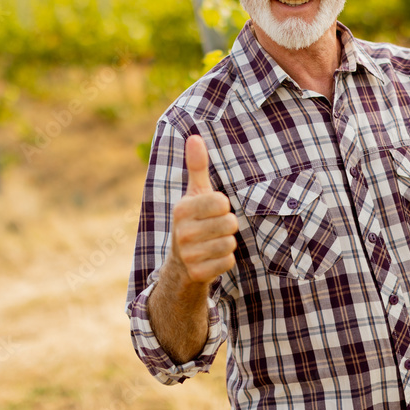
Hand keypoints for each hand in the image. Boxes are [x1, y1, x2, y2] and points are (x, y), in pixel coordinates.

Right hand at [169, 135, 237, 285]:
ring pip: (230, 244)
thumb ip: (197, 166)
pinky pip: (228, 262)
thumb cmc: (193, 220)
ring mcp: (187, 254)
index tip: (212, 210)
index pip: (222, 202)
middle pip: (230, 224)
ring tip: (212, 242)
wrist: (180, 262)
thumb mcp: (194, 193)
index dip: (222, 206)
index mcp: (182, 209)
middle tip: (213, 229)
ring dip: (226, 243)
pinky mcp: (196, 273)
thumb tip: (195, 137)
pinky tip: (211, 258)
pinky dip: (224, 261)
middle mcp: (181, 232)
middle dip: (227, 226)